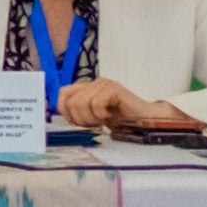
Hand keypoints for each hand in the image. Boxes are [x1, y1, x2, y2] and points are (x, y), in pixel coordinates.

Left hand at [75, 79, 205, 137]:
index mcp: (87, 87)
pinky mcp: (114, 89)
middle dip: (80, 119)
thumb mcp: (93, 116)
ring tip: (103, 121)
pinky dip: (100, 115)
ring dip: (91, 119)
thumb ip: (79, 111)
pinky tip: (110, 117)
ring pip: (82, 103)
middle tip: (94, 124)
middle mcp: (94, 82)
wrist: (143, 121)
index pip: (63, 93)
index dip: (65, 111)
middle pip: (71, 102)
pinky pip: (96, 103)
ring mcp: (104, 84)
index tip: (77, 122)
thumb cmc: (120, 120)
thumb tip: (62, 113)